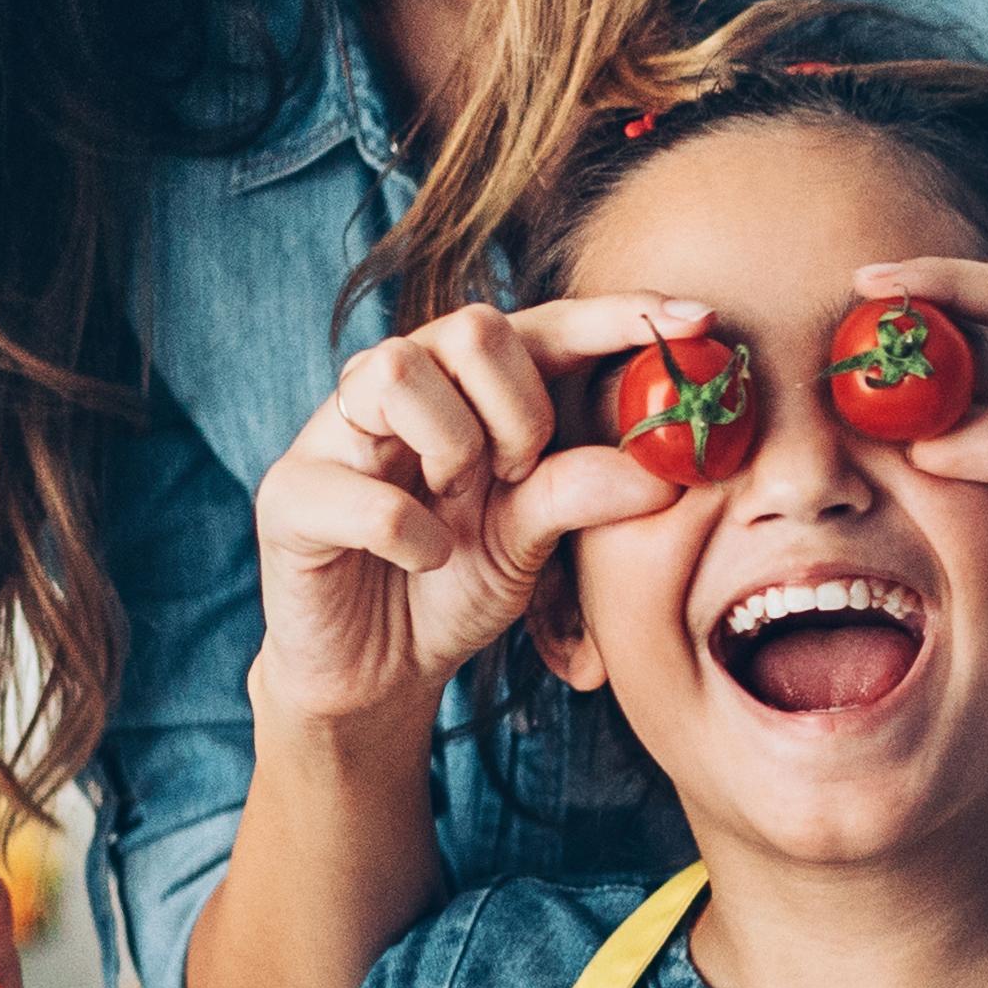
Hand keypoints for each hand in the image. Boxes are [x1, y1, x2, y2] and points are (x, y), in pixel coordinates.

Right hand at [248, 300, 715, 736]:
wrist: (375, 671)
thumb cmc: (453, 583)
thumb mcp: (532, 541)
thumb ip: (580, 493)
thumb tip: (660, 472)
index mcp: (467, 386)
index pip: (545, 324)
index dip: (617, 316)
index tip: (697, 321)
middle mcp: (399, 386)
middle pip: (472, 327)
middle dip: (518, 409)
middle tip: (519, 477)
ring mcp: (335, 431)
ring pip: (399, 371)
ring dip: (453, 449)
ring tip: (461, 510)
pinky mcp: (290, 492)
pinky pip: (361, 488)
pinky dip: (410, 533)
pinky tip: (426, 559)